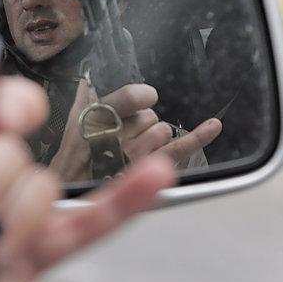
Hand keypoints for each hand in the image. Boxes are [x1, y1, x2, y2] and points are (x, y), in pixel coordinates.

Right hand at [49, 80, 221, 180]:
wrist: (72, 202)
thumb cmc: (71, 165)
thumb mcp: (69, 128)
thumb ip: (81, 100)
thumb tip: (87, 79)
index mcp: (95, 119)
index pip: (131, 97)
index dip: (142, 96)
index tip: (144, 98)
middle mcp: (118, 137)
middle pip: (149, 115)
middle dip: (141, 123)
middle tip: (124, 138)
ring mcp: (136, 155)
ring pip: (163, 130)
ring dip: (154, 138)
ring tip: (133, 151)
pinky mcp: (150, 171)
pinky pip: (179, 149)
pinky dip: (199, 136)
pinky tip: (213, 126)